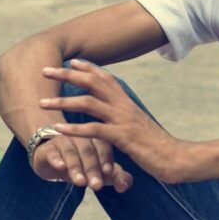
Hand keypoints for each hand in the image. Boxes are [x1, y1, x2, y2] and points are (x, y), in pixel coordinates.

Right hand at [31, 134, 132, 192]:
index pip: (104, 147)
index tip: (109, 173)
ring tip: (80, 182)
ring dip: (76, 168)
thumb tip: (125, 185)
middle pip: (89, 151)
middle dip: (93, 169)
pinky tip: (60, 167)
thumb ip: (114, 177)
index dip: (106, 159)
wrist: (51, 157)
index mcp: (97, 138)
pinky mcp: (48, 149)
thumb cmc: (81, 162)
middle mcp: (81, 137)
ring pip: (71, 153)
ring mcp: (64, 141)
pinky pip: (52, 153)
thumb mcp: (97, 169)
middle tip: (96, 185)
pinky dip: (57, 160)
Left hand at [40, 60, 191, 183]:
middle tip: (44, 71)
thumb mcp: (138, 126)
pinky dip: (74, 129)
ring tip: (42, 102)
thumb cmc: (156, 146)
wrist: (176, 158)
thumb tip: (113, 116)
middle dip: (67, 75)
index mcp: (127, 102)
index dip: (87, 67)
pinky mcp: (123, 138)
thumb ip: (123, 118)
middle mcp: (124, 106)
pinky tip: (58, 129)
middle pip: (92, 82)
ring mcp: (123, 120)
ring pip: (88, 103)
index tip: (70, 61)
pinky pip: (95, 130)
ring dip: (63, 101)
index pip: (105, 77)